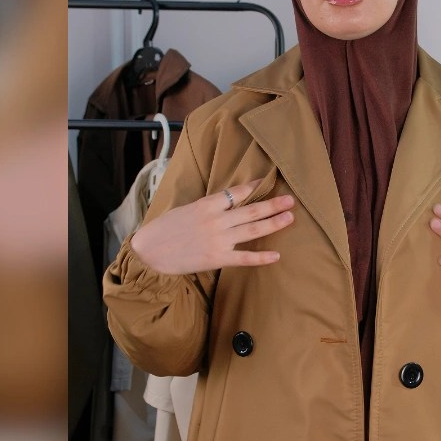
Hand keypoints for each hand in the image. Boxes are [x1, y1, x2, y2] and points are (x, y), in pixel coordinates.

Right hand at [130, 178, 294, 273]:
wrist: (149, 252)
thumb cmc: (164, 229)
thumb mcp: (186, 209)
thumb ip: (208, 206)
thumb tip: (226, 202)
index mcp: (207, 205)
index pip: (236, 193)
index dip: (254, 187)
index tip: (268, 182)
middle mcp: (216, 220)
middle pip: (251, 210)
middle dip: (273, 204)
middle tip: (291, 200)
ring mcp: (218, 240)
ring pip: (252, 229)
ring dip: (273, 223)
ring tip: (290, 218)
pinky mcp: (217, 258)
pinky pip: (244, 258)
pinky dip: (261, 257)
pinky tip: (276, 256)